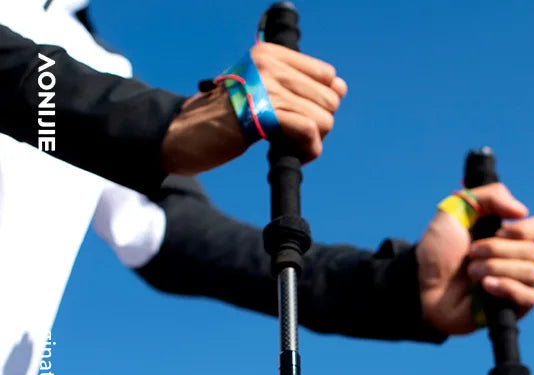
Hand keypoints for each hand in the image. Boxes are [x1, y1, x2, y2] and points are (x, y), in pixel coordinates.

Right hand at [162, 44, 346, 174]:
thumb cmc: (225, 116)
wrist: (186, 133)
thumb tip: (341, 88)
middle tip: (297, 136)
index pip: (326, 75)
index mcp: (270, 54)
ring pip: (323, 118)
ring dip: (315, 141)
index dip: (322, 102)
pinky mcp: (264, 117)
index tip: (303, 115)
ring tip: (294, 147)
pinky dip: (310, 150)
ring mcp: (267, 90)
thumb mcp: (260, 90)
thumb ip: (297, 86)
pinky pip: (309, 132)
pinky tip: (298, 155)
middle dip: (320, 124)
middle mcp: (270, 66)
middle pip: (328, 99)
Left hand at [416, 184, 533, 335]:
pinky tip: (486, 287)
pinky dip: (508, 288)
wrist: (420, 284)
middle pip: (533, 251)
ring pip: (531, 272)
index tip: (499, 230)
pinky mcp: (510, 308)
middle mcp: (516, 260)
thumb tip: (522, 211)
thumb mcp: (457, 210)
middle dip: (498, 249)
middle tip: (471, 253)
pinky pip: (529, 297)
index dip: (526, 229)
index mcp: (509, 238)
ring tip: (471, 273)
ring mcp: (515, 285)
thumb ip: (489, 197)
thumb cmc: (438, 251)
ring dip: (496, 268)